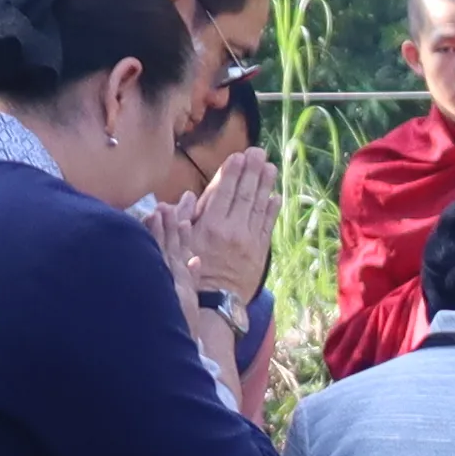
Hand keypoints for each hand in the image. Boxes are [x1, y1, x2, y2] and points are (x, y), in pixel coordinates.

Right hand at [163, 149, 279, 308]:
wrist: (214, 303)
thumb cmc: (192, 271)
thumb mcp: (179, 244)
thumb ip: (183, 218)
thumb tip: (188, 196)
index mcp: (209, 225)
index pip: (223, 192)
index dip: (232, 172)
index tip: (239, 155)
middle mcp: (231, 230)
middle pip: (243, 194)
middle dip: (251, 171)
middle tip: (258, 152)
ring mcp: (248, 240)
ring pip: (258, 207)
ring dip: (265, 185)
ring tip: (270, 167)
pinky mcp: (259, 252)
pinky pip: (267, 226)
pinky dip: (271, 210)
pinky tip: (275, 196)